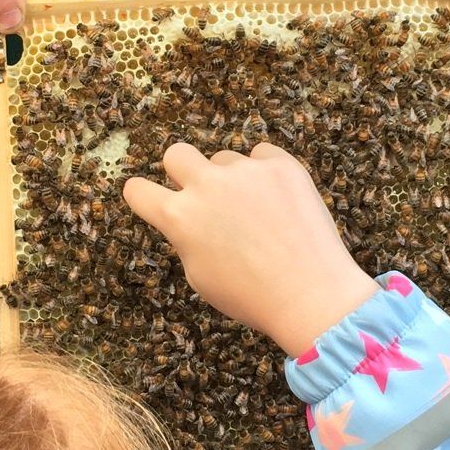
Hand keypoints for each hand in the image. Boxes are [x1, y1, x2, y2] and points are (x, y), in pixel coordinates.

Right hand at [123, 142, 376, 357]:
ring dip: (231, 179)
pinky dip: (265, 173)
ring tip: (257, 213)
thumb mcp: (200, 276)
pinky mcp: (279, 164)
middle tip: (201, 192)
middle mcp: (206, 186)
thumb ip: (187, 237)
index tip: (146, 195)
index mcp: (180, 218)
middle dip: (181, 170)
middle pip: (176, 153)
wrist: (311, 294)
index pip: (137, 190)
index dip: (140, 194)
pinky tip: (278, 201)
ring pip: (224, 159)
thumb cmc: (252, 295)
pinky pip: (262, 155)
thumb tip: (190, 218)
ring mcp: (244, 170)